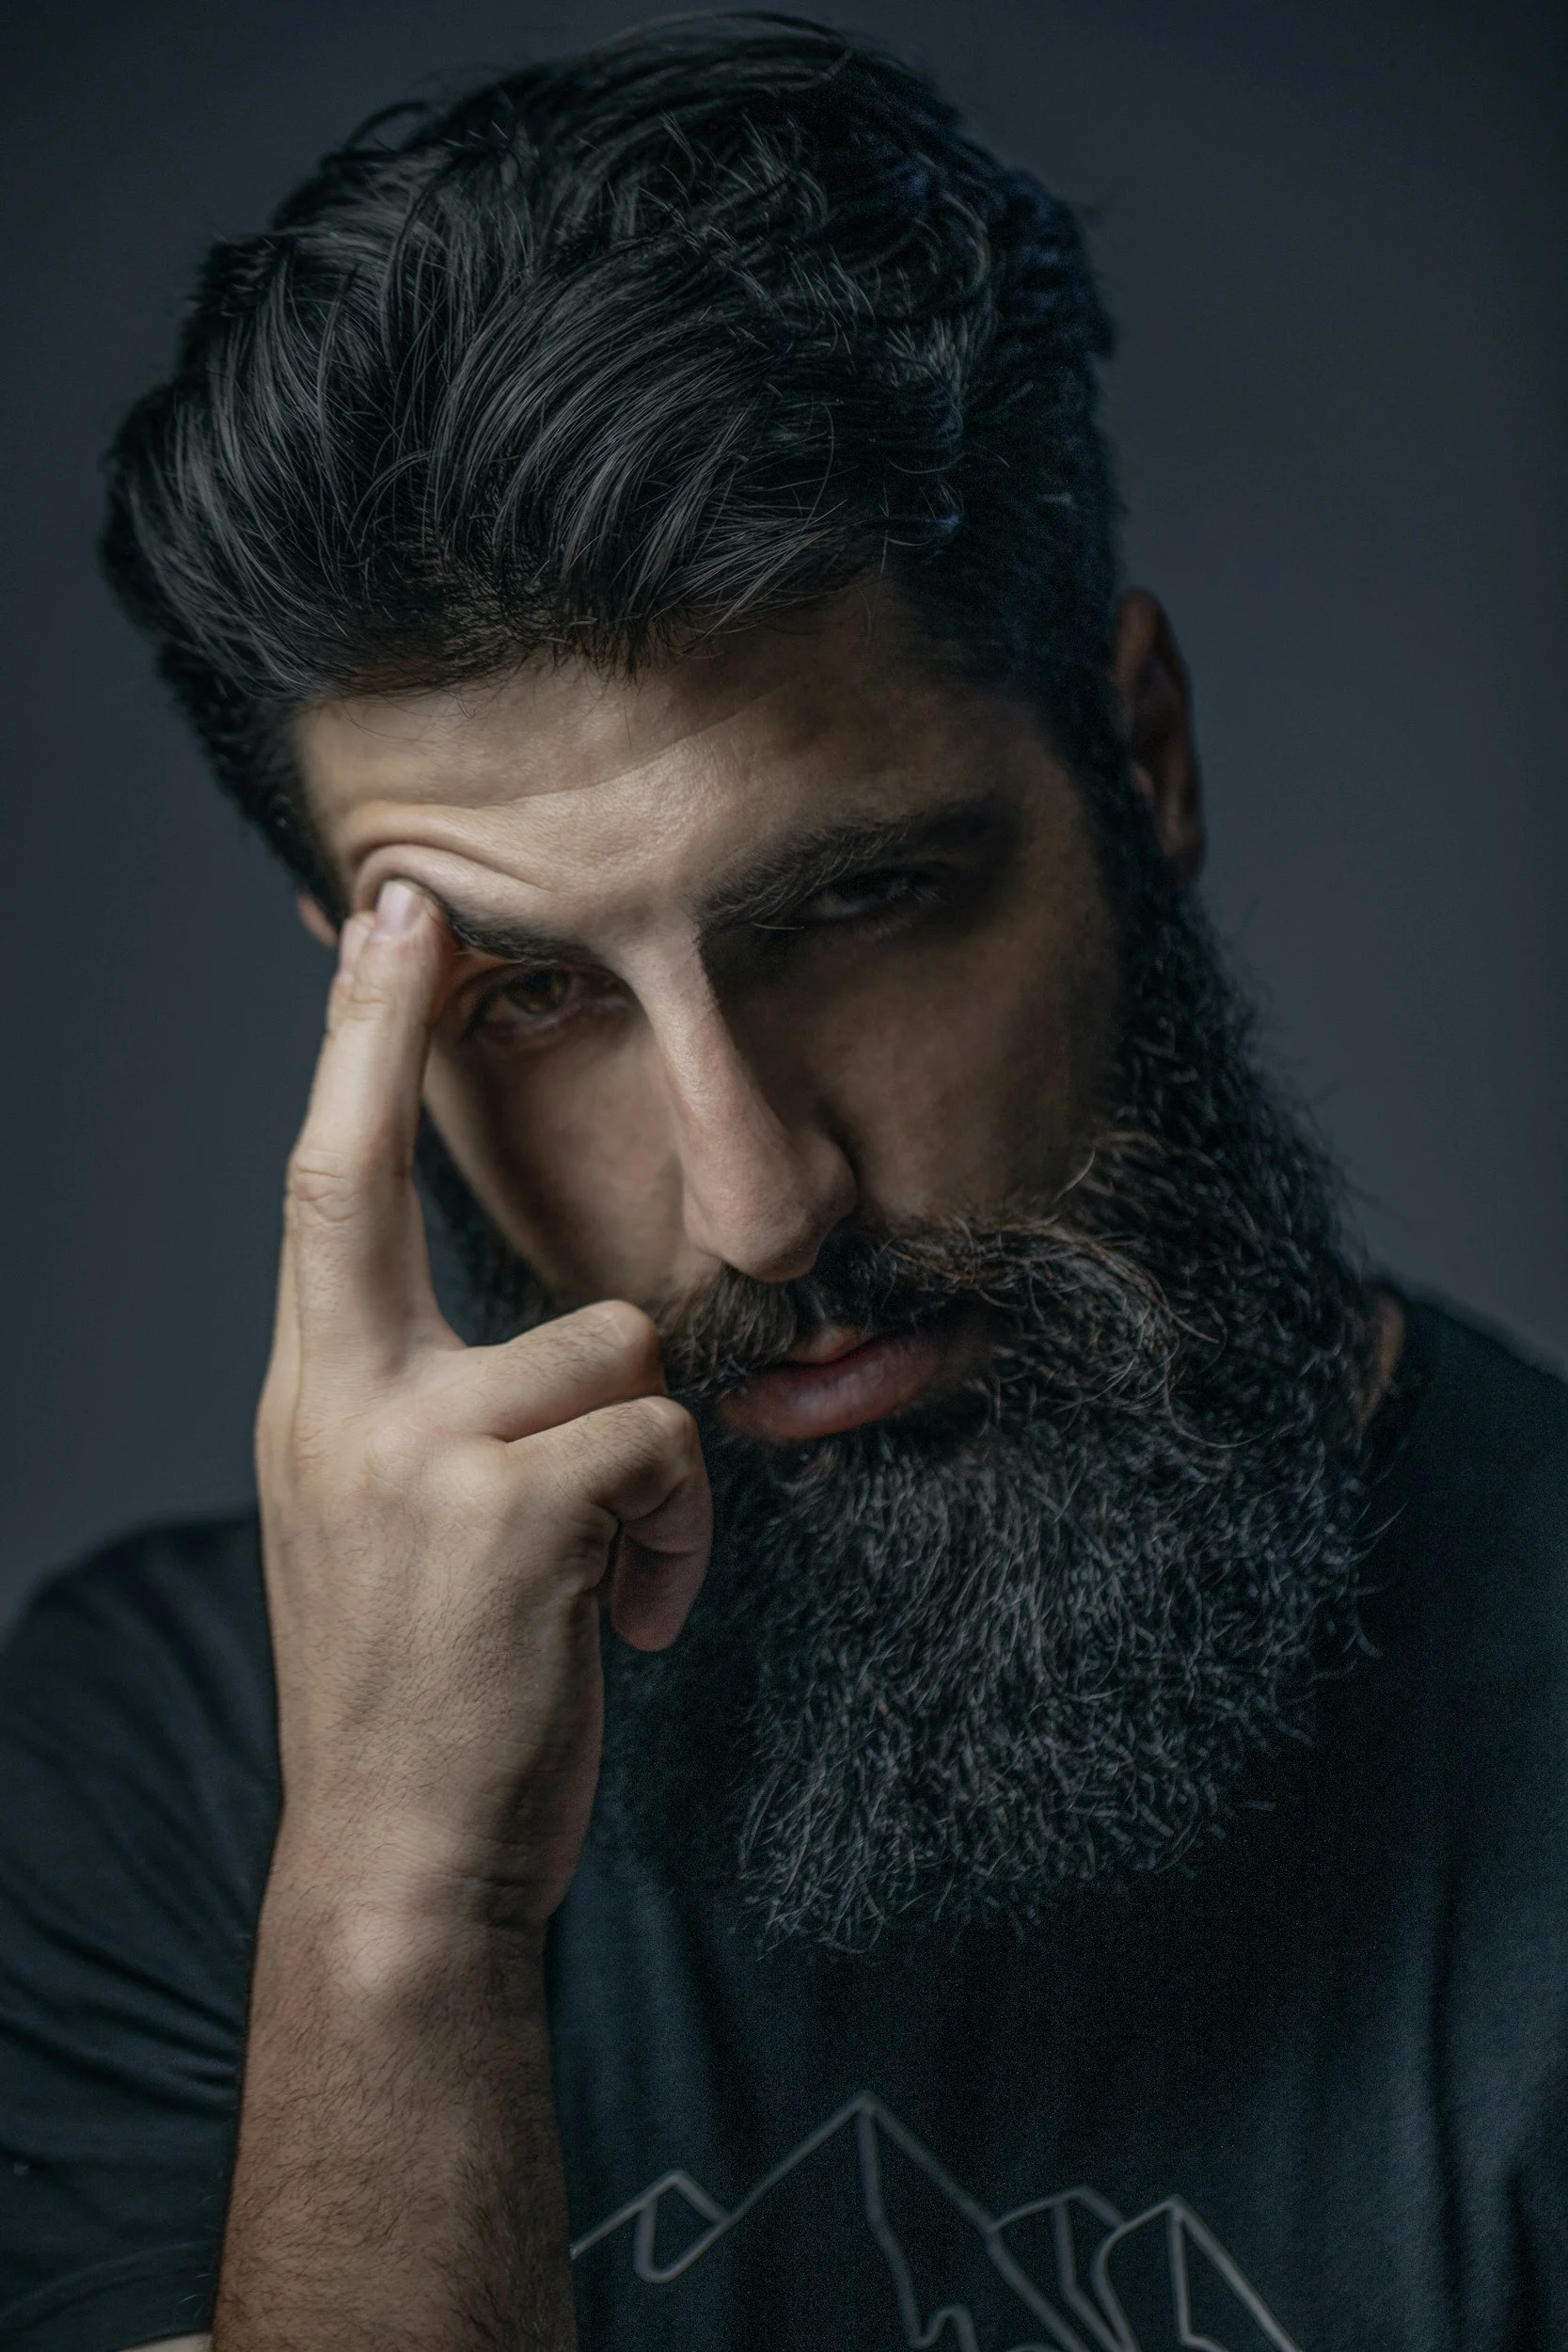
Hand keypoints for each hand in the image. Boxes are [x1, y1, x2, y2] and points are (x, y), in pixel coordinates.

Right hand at [256, 879, 710, 1938]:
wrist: (399, 1861)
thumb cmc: (423, 1682)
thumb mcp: (381, 1521)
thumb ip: (429, 1408)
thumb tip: (554, 1335)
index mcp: (314, 1398)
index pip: (319, 1190)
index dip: (351, 1050)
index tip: (382, 929)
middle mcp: (339, 1406)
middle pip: (356, 1177)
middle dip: (386, 1031)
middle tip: (423, 910)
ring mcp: (414, 1455)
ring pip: (615, 1343)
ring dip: (652, 1456)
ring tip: (615, 1557)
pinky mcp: (509, 1514)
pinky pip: (662, 1439)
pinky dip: (678, 1528)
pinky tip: (630, 1613)